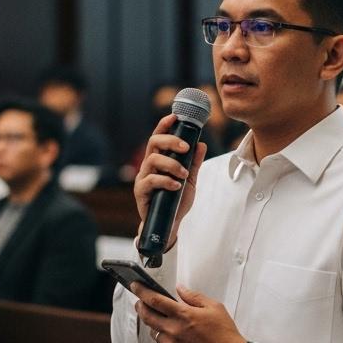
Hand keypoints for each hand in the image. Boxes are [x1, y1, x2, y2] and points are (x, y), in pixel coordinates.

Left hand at [131, 283, 245, 342]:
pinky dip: (165, 337)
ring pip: (153, 332)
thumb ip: (193, 297)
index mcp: (183, 315)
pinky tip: (173, 334)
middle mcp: (174, 330)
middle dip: (140, 306)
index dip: (142, 291)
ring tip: (159, 318)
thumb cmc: (225, 334)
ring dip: (153, 323)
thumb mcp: (214, 307)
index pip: (154, 300)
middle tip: (140, 301)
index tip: (136, 286)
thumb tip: (180, 289)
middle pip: (147, 316)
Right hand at [134, 114, 207, 249]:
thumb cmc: (176, 201)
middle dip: (170, 140)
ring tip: (184, 175)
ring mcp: (143, 177)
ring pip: (152, 160)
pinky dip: (165, 181)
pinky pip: (150, 180)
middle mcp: (149, 165)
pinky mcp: (141, 191)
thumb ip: (194, 163)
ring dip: (171, 164)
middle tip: (185, 147)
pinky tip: (176, 186)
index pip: (159, 137)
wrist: (169, 225)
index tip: (175, 117)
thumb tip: (201, 144)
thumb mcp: (190, 180)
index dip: (164, 125)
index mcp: (159, 160)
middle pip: (153, 142)